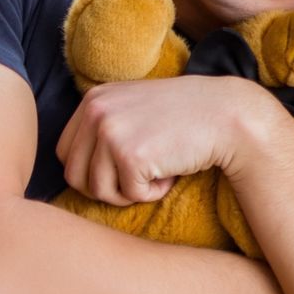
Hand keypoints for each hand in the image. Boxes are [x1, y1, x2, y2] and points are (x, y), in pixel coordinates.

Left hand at [55, 75, 266, 206]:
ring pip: (97, 190)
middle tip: (138, 178)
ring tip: (156, 172)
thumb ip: (102, 129)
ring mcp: (110, 131)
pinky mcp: (130, 154)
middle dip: (106, 187)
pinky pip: (128, 195)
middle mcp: (95, 111)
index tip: (121, 169)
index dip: (91, 171)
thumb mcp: (132, 109)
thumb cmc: (182, 119)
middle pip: (74, 176)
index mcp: (92, 99)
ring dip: (129, 192)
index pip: (65, 153)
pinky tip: (170, 173)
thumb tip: (72, 174)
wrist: (227, 115)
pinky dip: (151, 193)